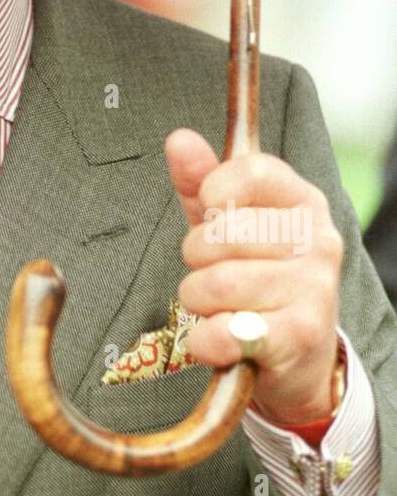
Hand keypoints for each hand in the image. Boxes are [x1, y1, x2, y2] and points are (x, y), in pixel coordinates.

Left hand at [165, 129, 343, 424]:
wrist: (300, 356)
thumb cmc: (257, 276)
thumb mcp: (229, 223)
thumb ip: (201, 180)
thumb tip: (178, 139)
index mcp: (302, 201)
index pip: (253, 171)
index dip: (214, 189)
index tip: (209, 209)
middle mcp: (317, 240)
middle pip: (224, 232)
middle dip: (196, 255)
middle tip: (210, 269)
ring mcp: (314, 289)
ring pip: (216, 284)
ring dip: (197, 300)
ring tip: (215, 305)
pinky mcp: (300, 336)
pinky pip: (225, 332)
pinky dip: (205, 340)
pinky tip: (216, 337)